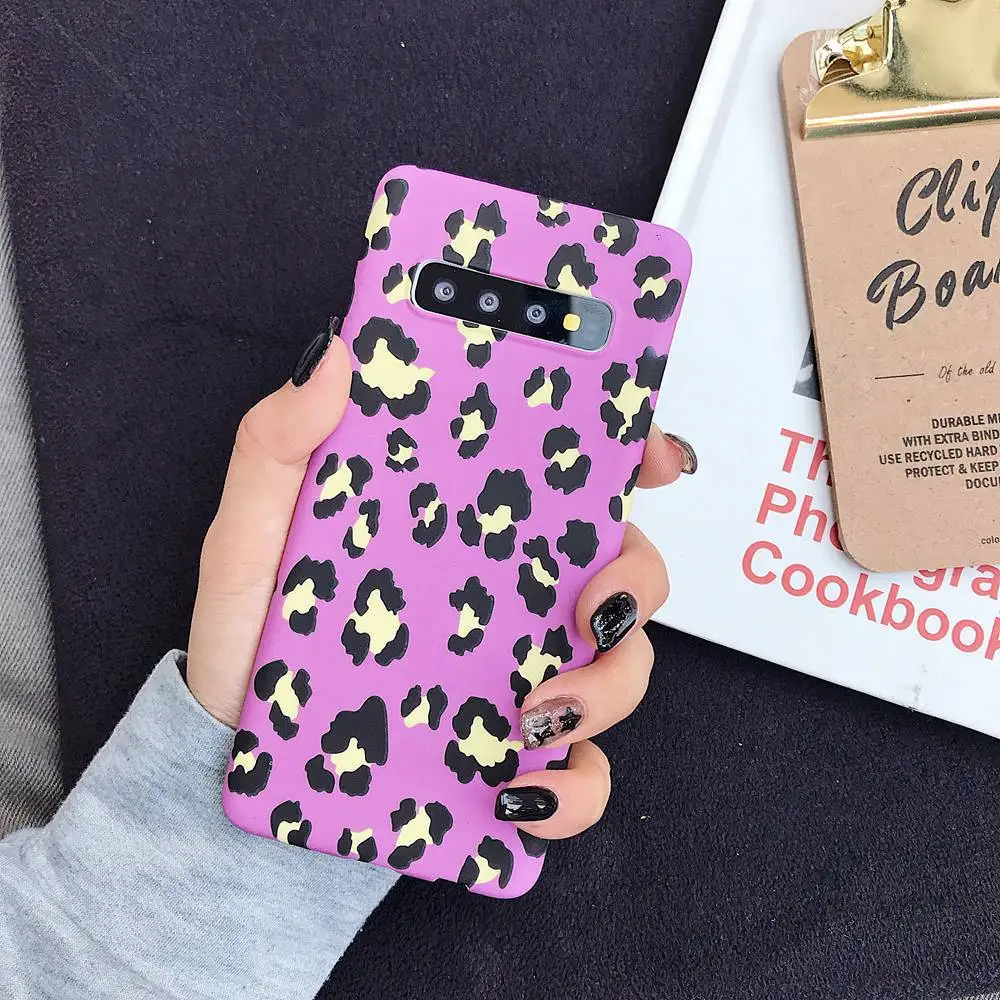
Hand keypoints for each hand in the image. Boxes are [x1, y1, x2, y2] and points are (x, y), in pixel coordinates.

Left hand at [187, 326, 696, 841]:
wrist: (234, 749)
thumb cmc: (250, 632)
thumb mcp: (249, 531)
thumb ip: (277, 443)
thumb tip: (340, 354)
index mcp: (471, 527)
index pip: (574, 477)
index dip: (634, 455)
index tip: (655, 457)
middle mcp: (513, 596)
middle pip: (623, 568)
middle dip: (638, 580)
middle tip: (594, 606)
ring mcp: (520, 676)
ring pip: (621, 668)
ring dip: (607, 688)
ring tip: (533, 713)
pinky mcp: (511, 756)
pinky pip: (581, 779)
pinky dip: (573, 792)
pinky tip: (519, 793)